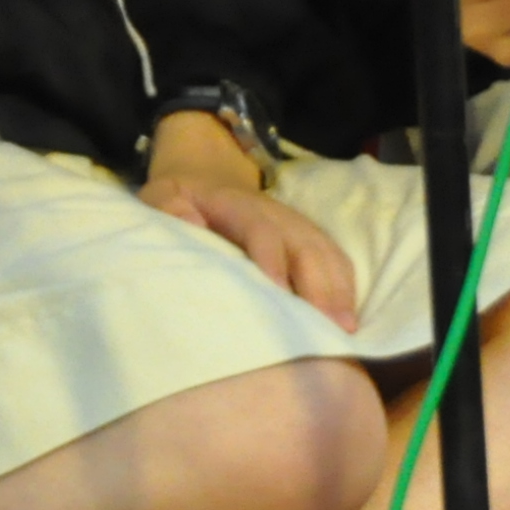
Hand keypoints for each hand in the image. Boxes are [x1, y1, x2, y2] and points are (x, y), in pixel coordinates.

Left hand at [140, 116, 358, 328]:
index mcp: (237, 206)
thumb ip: (169, 209)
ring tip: (346, 332)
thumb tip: (190, 226)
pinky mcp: (307, 240)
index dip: (272, 259)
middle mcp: (276, 214)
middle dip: (319, 286)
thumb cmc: (179, 200)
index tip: (280, 295)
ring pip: (326, 254)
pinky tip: (349, 320)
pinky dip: (346, 288)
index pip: (260, 230)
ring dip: (339, 291)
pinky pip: (336, 260)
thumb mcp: (160, 197)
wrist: (204, 177)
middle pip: (305, 246)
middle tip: (330, 328)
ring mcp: (296, 226)